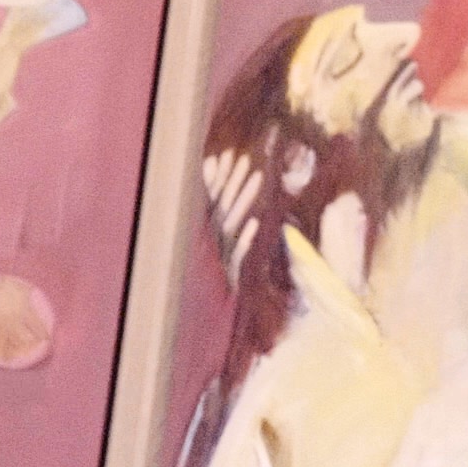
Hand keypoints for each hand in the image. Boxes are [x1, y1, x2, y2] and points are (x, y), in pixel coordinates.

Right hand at [201, 147, 264, 275]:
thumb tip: (213, 170)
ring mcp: (221, 256)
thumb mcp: (222, 241)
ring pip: (231, 224)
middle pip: (222, 207)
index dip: (219, 177)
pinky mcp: (231, 274)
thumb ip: (215, 206)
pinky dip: (245, 238)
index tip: (228, 154)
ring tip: (258, 178)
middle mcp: (212, 240)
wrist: (217, 312)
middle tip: (246, 159)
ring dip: (243, 200)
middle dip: (233, 182)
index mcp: (209, 233)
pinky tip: (255, 223)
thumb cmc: (220, 273)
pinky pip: (238, 253)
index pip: (212, 200)